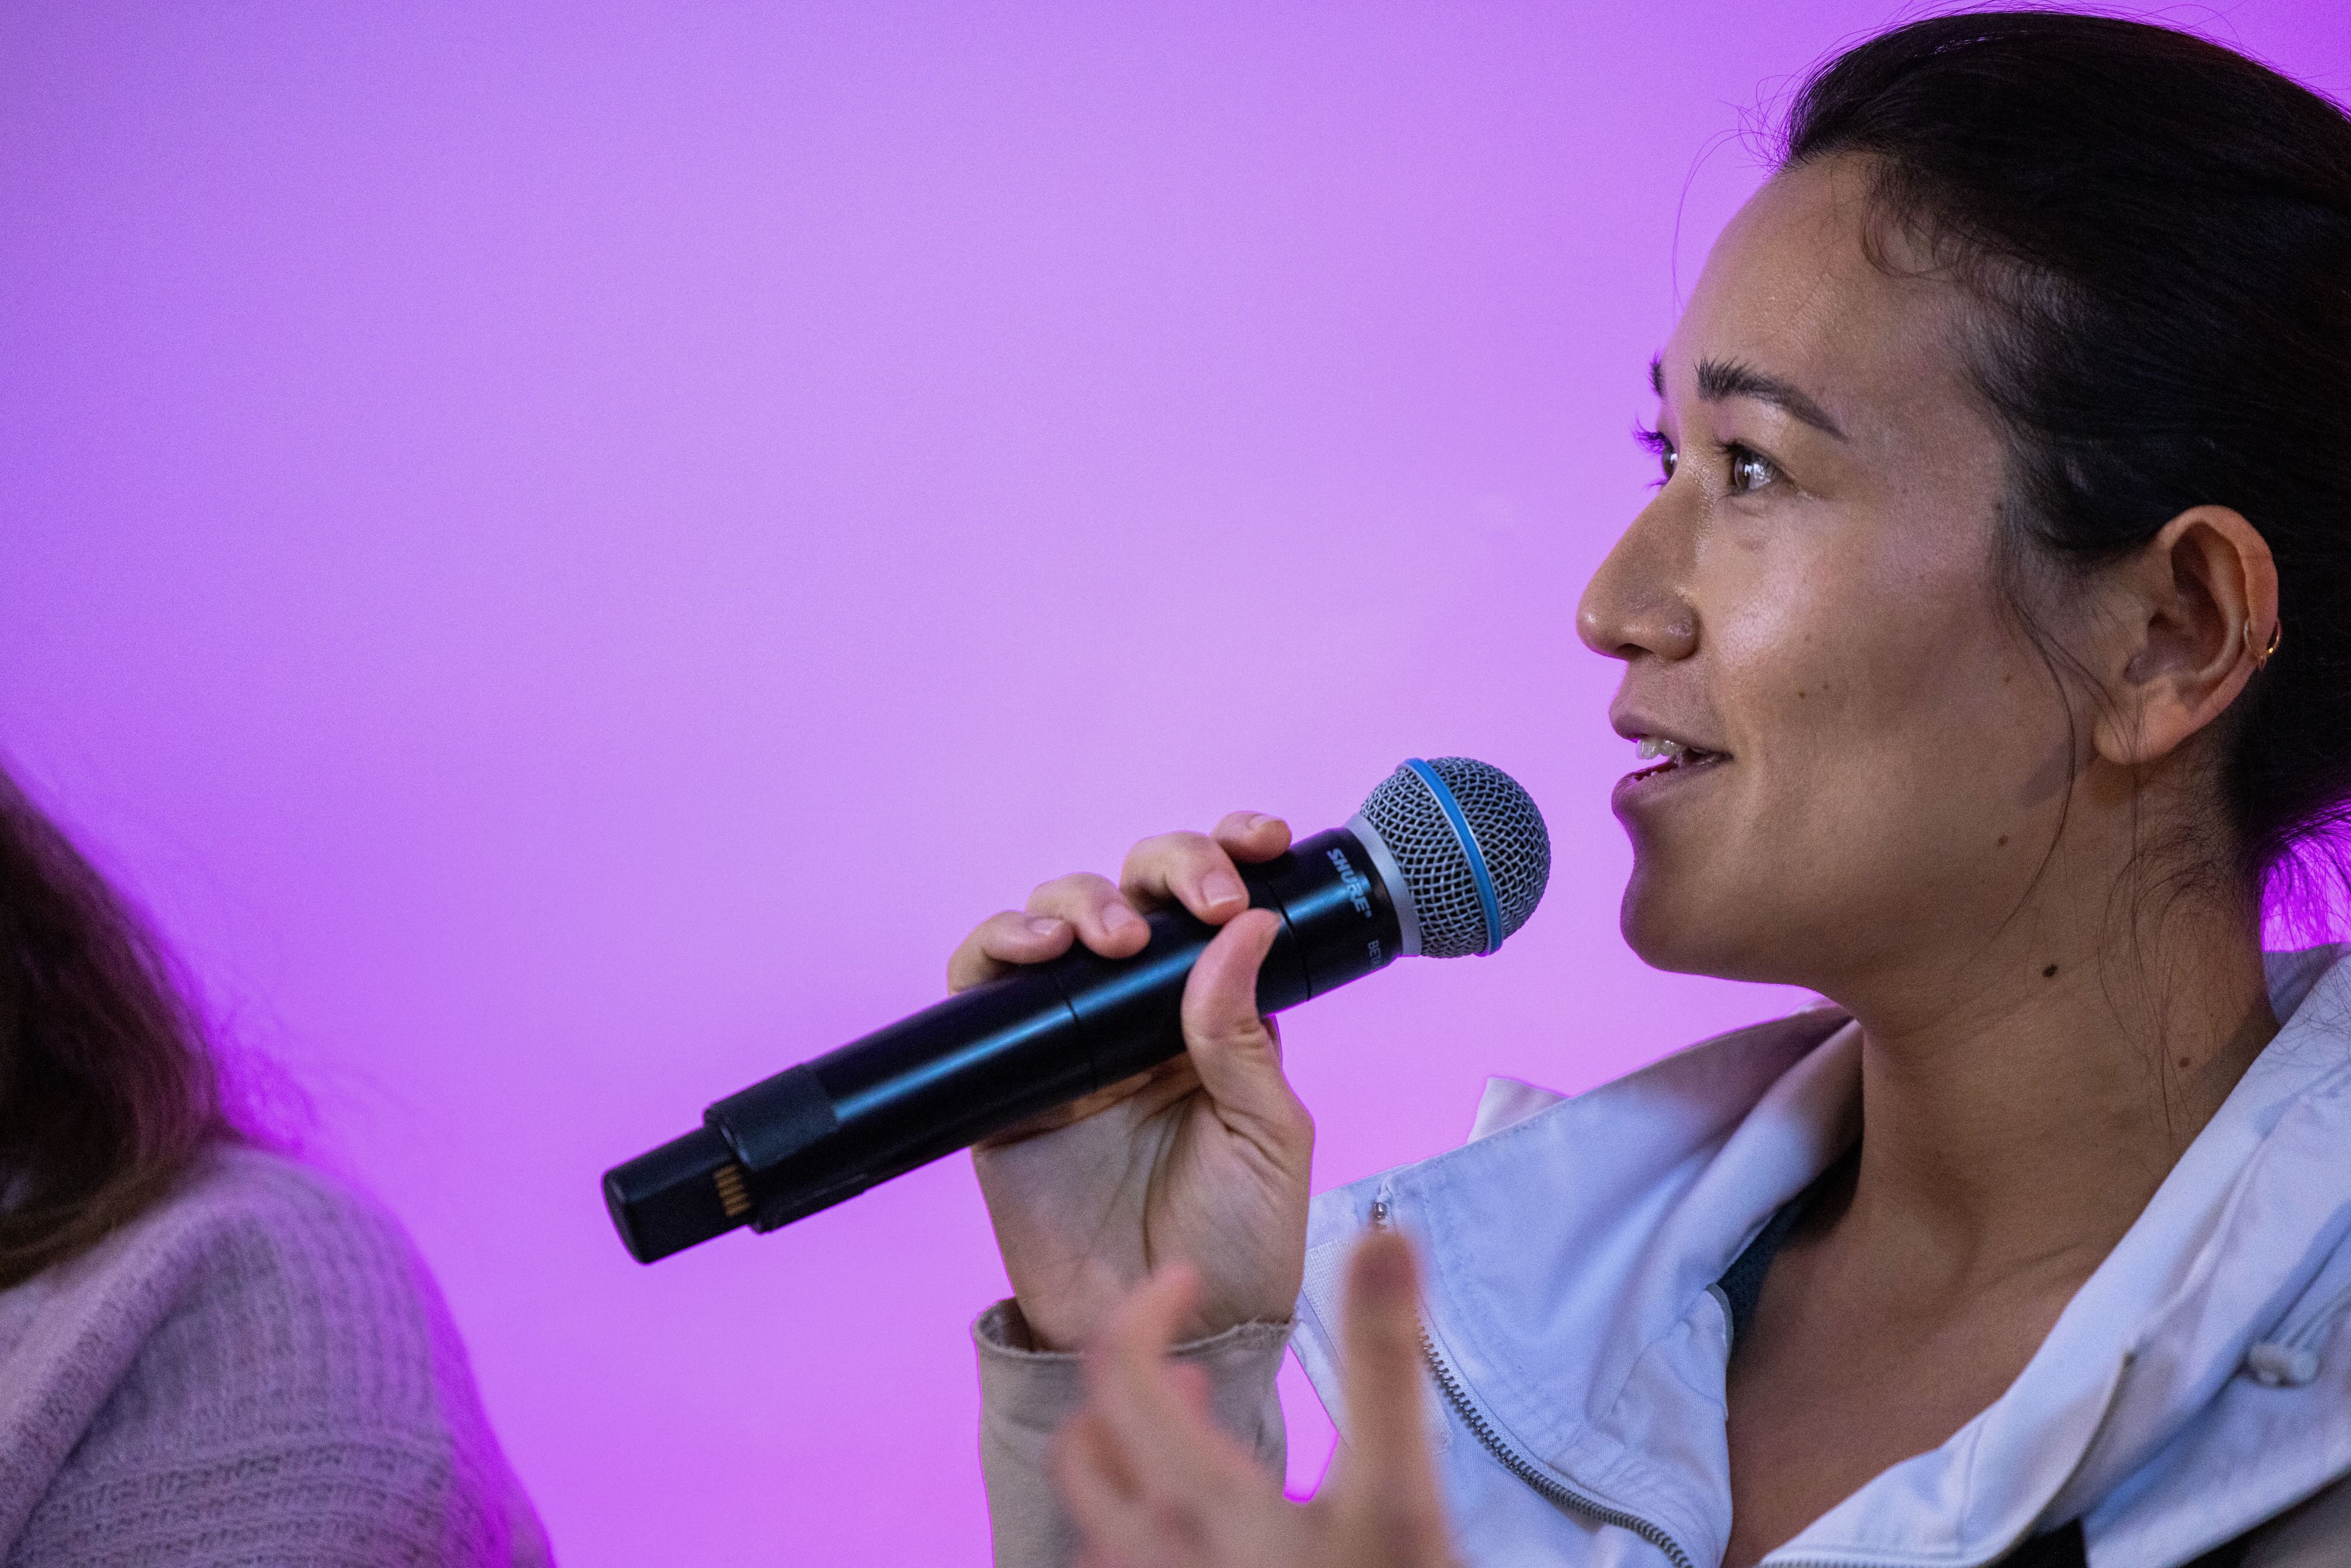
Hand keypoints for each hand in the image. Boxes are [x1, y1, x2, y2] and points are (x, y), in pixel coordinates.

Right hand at [952, 811, 1312, 1351]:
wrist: (1160, 1331)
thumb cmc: (1232, 1244)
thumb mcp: (1270, 1135)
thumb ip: (1246, 1035)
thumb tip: (1245, 926)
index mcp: (1218, 1016)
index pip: (1218, 909)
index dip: (1230, 853)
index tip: (1262, 839)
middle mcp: (1142, 1014)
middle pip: (1136, 892)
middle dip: (1169, 866)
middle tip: (1200, 900)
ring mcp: (1072, 1040)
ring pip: (1057, 921)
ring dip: (1082, 901)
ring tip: (1113, 938)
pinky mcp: (1007, 1077)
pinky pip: (981, 989)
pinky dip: (997, 947)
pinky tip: (1036, 948)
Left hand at [1052, 1231, 1457, 1567]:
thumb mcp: (1403, 1493)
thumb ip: (1386, 1361)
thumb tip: (1382, 1233)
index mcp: (1199, 1500)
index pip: (1118, 1368)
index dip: (1142, 1307)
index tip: (1189, 1279)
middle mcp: (1153, 1559)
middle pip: (1086, 1449)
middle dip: (1126, 1389)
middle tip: (1194, 1368)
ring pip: (1100, 1525)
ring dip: (1131, 1466)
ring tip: (1198, 1445)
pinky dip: (1143, 1540)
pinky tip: (1205, 1542)